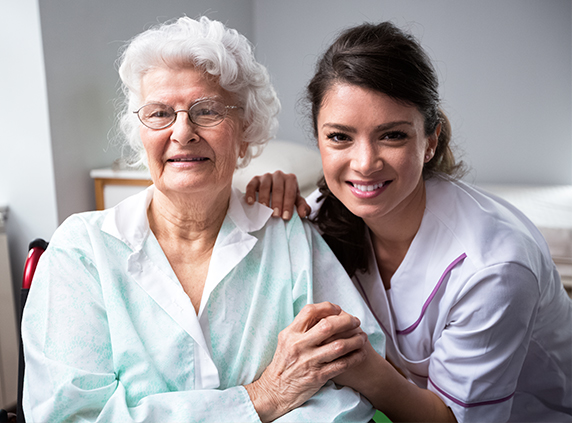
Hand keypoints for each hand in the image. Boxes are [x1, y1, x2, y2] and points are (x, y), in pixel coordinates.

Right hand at [245, 171, 310, 219]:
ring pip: (265, 186)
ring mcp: (266, 176)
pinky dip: (250, 193)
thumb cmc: (287, 197)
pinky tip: (251, 203)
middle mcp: (279, 175)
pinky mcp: (256, 179)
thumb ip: (302, 207)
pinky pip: (251, 185)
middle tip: (275, 215)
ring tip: (264, 210)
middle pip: (278, 189)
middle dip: (277, 203)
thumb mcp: (297, 201)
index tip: (285, 217)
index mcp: (290, 179)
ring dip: (264, 199)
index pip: (290, 192)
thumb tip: (303, 214)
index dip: (288, 205)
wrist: (276, 191)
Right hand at [245, 302, 367, 421]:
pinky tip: (361, 353)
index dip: (327, 307)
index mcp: (290, 334)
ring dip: (355, 340)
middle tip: (356, 321)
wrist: (275, 391)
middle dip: (346, 321)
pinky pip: (342, 364)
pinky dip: (355, 357)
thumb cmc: (283, 363)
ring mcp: (309, 362)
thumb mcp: (286, 341)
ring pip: (338, 346)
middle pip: (327, 326)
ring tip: (362, 337)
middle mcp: (299, 346)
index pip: (310, 311)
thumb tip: (323, 313)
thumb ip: (301, 328)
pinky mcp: (318, 377)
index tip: (339, 310)